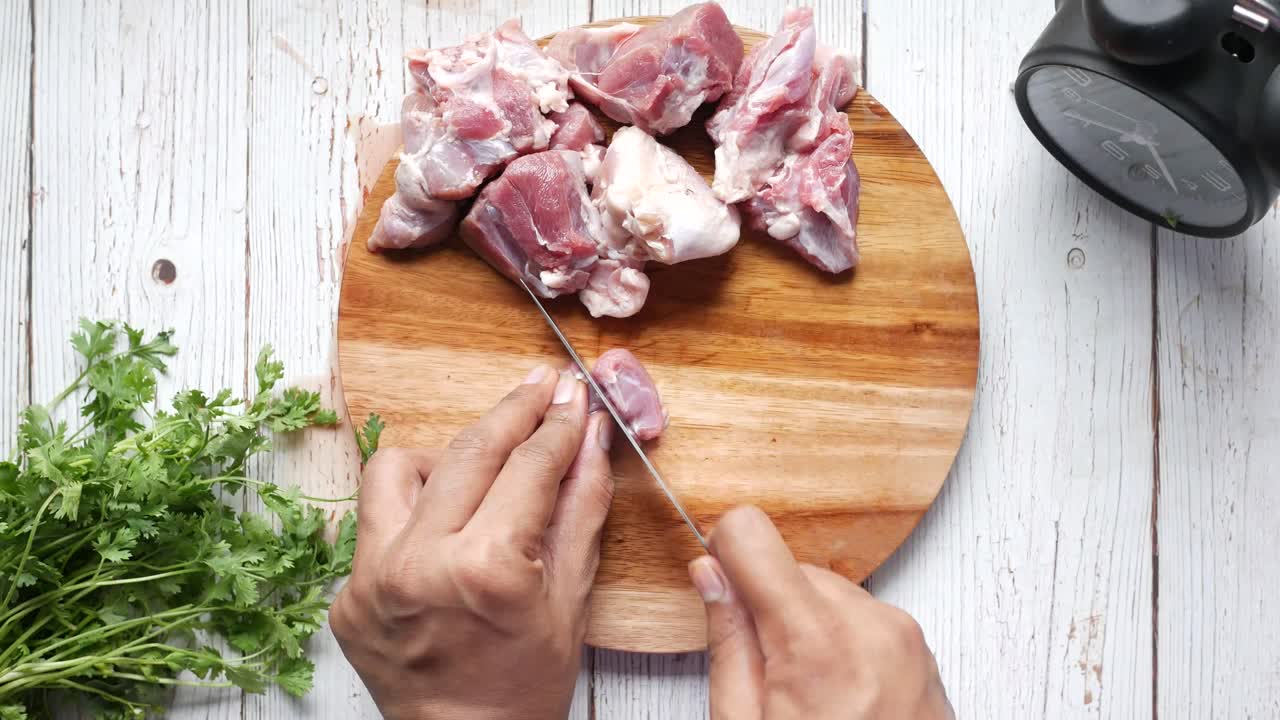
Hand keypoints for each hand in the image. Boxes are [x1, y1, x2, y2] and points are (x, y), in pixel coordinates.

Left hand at [330, 365, 613, 719]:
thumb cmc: (527, 685)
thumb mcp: (571, 597)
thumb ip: (581, 506)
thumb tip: (590, 434)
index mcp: (485, 569)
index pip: (529, 466)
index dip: (557, 422)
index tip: (570, 393)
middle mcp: (417, 564)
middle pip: (469, 450)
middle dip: (512, 411)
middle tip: (539, 387)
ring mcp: (371, 579)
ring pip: (399, 469)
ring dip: (446, 457)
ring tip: (482, 471)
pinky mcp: (347, 595)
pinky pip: (375, 521)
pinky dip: (414, 512)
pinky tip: (446, 527)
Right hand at [689, 506, 952, 719]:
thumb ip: (727, 643)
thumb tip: (709, 573)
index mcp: (816, 644)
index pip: (752, 533)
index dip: (724, 551)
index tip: (719, 584)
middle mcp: (869, 625)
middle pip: (789, 566)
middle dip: (766, 607)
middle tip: (766, 675)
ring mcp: (902, 635)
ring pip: (825, 591)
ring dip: (804, 625)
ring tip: (806, 694)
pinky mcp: (920, 649)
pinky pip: (861, 615)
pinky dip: (838, 640)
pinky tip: (836, 694)